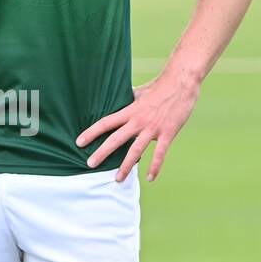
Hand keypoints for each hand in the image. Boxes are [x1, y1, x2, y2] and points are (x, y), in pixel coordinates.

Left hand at [75, 68, 199, 182]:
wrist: (181, 82)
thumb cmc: (160, 86)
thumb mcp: (140, 92)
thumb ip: (129, 98)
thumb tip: (120, 96)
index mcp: (130, 110)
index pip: (106, 123)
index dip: (91, 133)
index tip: (79, 142)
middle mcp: (138, 121)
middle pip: (116, 139)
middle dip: (102, 152)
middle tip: (90, 164)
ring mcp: (152, 128)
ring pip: (135, 150)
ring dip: (126, 166)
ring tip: (117, 179)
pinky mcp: (167, 133)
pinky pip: (160, 153)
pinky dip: (155, 166)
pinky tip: (150, 178)